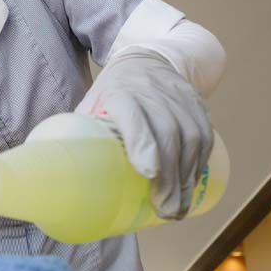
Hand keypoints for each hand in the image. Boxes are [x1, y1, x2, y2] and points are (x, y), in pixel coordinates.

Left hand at [80, 47, 212, 218]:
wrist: (146, 60)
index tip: (148, 173)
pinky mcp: (197, 103)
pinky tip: (191, 186)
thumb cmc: (111, 94)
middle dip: (169, 176)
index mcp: (120, 92)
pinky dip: (200, 164)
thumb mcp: (91, 106)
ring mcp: (179, 96)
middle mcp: (152, 92)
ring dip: (187, 178)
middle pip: (168, 133)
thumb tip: (64, 179)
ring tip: (177, 209)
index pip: (133, 115)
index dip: (143, 142)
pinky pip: (205, 135)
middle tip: (164, 211)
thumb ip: (82, 136)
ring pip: (192, 137)